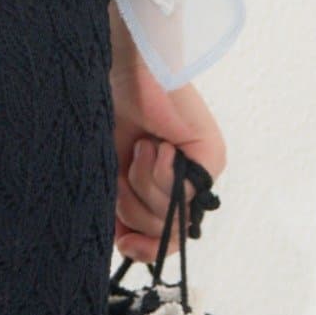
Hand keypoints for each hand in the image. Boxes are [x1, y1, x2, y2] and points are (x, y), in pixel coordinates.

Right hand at [110, 23, 225, 263]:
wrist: (116, 66)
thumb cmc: (104, 111)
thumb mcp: (104, 172)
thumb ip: (119, 210)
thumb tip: (129, 247)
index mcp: (156, 186)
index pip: (159, 240)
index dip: (143, 248)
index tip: (124, 240)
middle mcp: (182, 182)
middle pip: (159, 231)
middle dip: (131, 201)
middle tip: (126, 162)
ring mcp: (200, 170)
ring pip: (170, 215)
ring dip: (141, 180)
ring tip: (142, 143)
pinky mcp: (211, 155)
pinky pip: (183, 191)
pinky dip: (158, 168)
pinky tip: (155, 141)